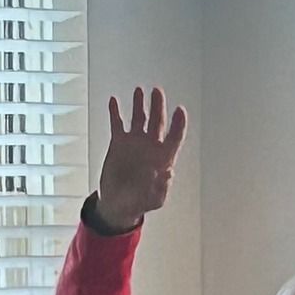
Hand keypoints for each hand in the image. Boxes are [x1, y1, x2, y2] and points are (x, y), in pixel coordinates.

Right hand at [95, 86, 187, 233]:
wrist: (117, 204)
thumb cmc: (139, 203)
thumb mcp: (154, 200)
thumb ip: (161, 187)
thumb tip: (167, 172)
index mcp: (163, 158)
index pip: (175, 137)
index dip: (178, 124)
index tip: (180, 110)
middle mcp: (151, 146)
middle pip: (157, 121)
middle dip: (158, 106)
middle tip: (157, 92)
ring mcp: (135, 142)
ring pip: (139, 117)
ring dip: (139, 104)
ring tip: (139, 91)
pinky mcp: (118, 142)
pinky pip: (117, 123)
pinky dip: (115, 112)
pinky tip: (114, 101)